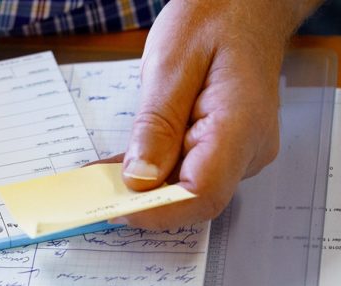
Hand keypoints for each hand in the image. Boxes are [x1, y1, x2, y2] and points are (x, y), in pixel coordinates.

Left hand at [114, 0, 320, 229]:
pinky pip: (186, 170)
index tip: (113, 208)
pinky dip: (151, 171)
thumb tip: (139, 179)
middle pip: (193, 197)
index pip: (202, 193)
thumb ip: (156, 124)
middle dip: (142, 202)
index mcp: (241, 125)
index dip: (156, 211)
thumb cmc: (215, 18)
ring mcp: (240, 152)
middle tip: (92, 195)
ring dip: (142, 187)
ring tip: (97, 179)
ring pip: (186, 187)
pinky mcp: (225, 149)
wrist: (247, 4)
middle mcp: (248, 149)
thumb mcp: (172, 62)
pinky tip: (117, 168)